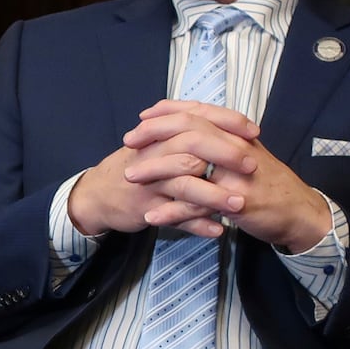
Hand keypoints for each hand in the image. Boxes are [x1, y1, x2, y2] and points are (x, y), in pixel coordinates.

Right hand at [68, 99, 258, 236]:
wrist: (96, 194)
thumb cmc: (132, 167)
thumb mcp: (152, 142)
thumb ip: (180, 130)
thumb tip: (217, 118)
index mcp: (160, 135)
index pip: (196, 119)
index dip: (226, 123)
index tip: (253, 131)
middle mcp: (154, 155)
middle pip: (193, 148)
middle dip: (225, 155)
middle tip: (252, 166)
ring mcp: (150, 184)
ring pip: (186, 186)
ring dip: (215, 196)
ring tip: (240, 205)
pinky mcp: (146, 209)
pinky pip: (175, 217)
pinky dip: (197, 225)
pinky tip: (217, 230)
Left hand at [131, 100, 329, 248]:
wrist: (300, 211)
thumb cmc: (268, 183)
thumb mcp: (247, 153)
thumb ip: (222, 140)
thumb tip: (192, 125)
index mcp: (235, 135)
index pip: (197, 113)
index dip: (167, 112)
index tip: (142, 117)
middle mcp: (235, 148)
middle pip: (189, 131)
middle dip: (154, 134)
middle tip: (128, 142)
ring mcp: (236, 175)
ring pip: (189, 166)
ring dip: (155, 170)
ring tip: (130, 176)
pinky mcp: (236, 203)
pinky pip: (197, 205)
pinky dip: (172, 211)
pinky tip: (151, 216)